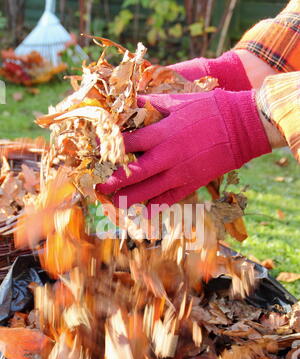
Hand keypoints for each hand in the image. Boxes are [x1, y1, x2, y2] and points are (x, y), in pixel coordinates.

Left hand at [97, 89, 270, 216]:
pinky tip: (143, 212)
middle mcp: (168, 156)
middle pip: (133, 173)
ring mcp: (180, 173)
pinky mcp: (191, 183)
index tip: (94, 153)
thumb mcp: (177, 100)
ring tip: (114, 203)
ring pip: (148, 191)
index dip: (108, 149)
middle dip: (112, 182)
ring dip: (128, 199)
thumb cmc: (208, 108)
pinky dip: (155, 207)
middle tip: (97, 188)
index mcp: (162, 133)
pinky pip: (169, 199)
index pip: (127, 143)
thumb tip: (127, 104)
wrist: (241, 126)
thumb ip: (150, 104)